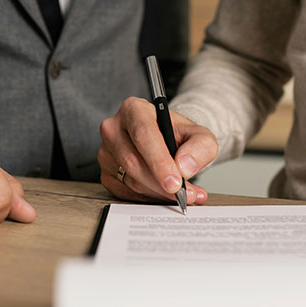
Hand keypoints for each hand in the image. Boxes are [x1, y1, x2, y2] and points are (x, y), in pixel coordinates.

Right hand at [98, 97, 217, 203]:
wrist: (168, 142)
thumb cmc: (179, 136)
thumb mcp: (200, 136)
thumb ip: (200, 147)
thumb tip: (184, 167)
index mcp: (134, 109)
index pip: (143, 134)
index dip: (159, 161)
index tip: (175, 182)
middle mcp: (114, 128)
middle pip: (133, 161)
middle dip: (161, 184)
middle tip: (184, 195)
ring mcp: (106, 151)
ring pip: (130, 180)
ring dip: (158, 192)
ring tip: (181, 194)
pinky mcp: (105, 172)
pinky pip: (125, 192)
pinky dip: (148, 197)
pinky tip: (163, 193)